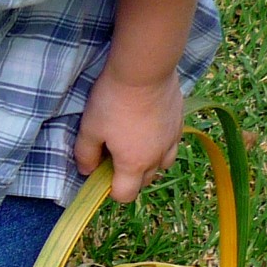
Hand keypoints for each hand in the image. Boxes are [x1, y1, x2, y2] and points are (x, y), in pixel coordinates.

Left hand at [74, 68, 183, 202]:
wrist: (144, 71)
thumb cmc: (113, 101)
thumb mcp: (90, 128)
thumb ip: (86, 154)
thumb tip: (86, 171)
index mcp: (134, 164)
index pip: (126, 195)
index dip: (112, 191)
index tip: (103, 173)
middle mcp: (157, 158)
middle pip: (145, 181)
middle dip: (130, 176)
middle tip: (115, 154)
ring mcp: (172, 140)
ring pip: (162, 164)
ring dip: (148, 162)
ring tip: (134, 142)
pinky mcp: (180, 123)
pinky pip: (171, 144)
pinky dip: (160, 144)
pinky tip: (149, 127)